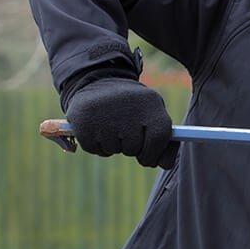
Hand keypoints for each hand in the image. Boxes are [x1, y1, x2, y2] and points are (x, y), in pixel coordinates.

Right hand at [62, 67, 177, 168]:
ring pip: (114, 150)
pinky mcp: (83, 122)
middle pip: (134, 148)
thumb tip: (166, 165)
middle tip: (125, 131)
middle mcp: (127, 107)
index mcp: (150, 102)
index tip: (148, 154)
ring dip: (113, 145)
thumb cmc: (133, 106)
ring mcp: (104, 115)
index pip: (159, 139)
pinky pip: (95, 149)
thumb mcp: (152, 113)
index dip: (153, 152)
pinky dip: (97, 145)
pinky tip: (97, 128)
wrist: (98, 83)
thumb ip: (163, 140)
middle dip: (131, 147)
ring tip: (111, 125)